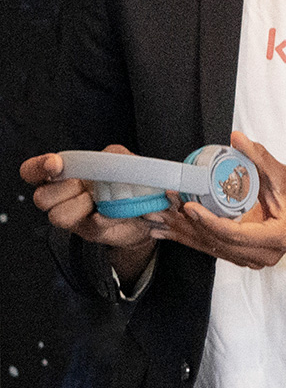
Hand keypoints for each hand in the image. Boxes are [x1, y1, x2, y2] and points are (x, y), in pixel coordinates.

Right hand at [23, 146, 159, 283]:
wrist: (152, 211)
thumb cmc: (129, 182)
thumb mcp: (123, 160)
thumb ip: (113, 156)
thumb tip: (110, 160)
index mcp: (64, 174)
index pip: (32, 171)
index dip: (38, 168)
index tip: (55, 165)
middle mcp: (62, 196)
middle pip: (42, 197)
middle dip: (66, 189)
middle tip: (87, 186)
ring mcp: (74, 216)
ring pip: (58, 215)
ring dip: (83, 205)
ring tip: (104, 199)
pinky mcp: (91, 231)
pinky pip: (93, 224)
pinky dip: (109, 215)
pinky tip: (120, 210)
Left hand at [148, 132, 285, 270]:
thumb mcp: (282, 175)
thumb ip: (259, 158)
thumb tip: (237, 138)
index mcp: (276, 237)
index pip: (236, 234)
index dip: (210, 222)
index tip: (189, 207)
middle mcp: (264, 254)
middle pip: (219, 243)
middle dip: (189, 226)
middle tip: (164, 207)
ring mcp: (253, 259)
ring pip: (212, 249)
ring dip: (185, 233)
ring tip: (158, 218)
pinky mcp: (243, 257)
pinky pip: (214, 249)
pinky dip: (191, 238)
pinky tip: (168, 231)